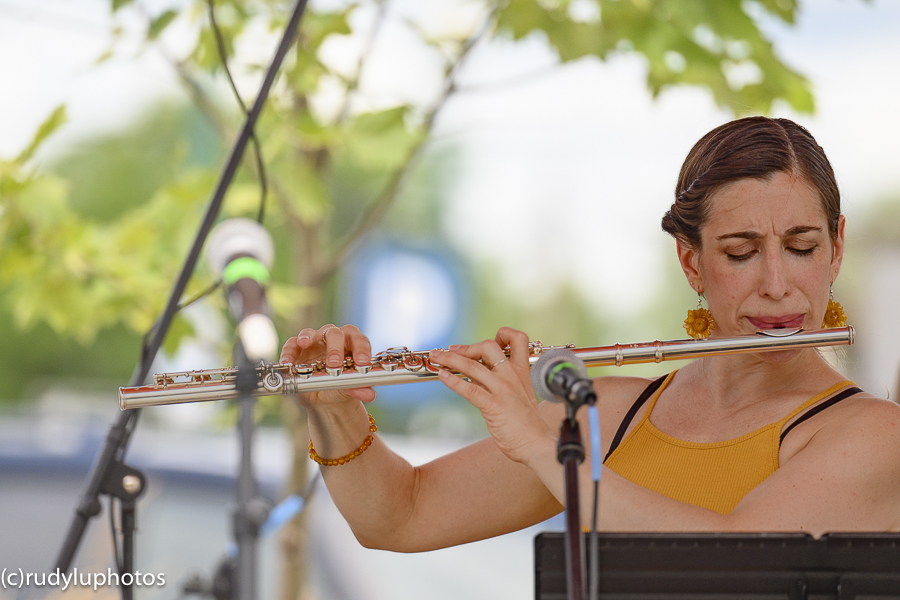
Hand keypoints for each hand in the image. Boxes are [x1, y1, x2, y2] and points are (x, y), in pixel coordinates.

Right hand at [279, 324, 375, 405]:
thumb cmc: (342, 386)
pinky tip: (288, 362)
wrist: (326, 399)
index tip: (362, 363)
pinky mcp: (297, 349)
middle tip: (334, 364)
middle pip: (335, 333)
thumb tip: (369, 394)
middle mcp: (333, 337)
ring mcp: (314, 341)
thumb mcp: (350, 389)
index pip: (358, 339)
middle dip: (335, 348)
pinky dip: (288, 352)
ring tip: (304, 343)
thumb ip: (359, 389)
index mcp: (351, 343)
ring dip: (308, 337)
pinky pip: (291, 345)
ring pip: (311, 333)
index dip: (361, 349)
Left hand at [430, 327, 554, 465]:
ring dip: (450, 359)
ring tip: (437, 357)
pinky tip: (443, 377)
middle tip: (452, 351)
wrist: (537, 444)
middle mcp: (512, 376)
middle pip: (488, 346)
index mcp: (521, 371)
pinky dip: (453, 381)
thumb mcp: (519, 395)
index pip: (517, 338)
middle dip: (466, 347)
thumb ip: (502, 382)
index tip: (481, 344)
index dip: (500, 335)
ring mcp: (503, 389)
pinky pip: (470, 389)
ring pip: (473, 366)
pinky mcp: (494, 406)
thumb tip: (478, 375)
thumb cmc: (527, 424)